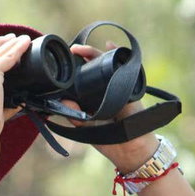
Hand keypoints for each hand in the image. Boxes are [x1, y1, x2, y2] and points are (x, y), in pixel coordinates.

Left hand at [64, 43, 158, 172]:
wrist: (131, 149)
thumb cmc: (109, 139)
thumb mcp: (87, 127)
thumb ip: (75, 115)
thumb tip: (63, 101)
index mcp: (93, 98)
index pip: (82, 78)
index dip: (74, 69)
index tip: (64, 62)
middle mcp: (105, 90)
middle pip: (93, 67)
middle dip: (83, 56)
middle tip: (72, 51)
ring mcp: (118, 86)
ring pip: (107, 64)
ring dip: (96, 53)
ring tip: (82, 49)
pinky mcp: (130, 87)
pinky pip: (125, 67)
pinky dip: (118, 55)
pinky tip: (110, 46)